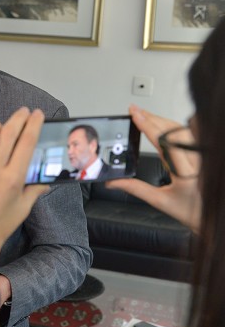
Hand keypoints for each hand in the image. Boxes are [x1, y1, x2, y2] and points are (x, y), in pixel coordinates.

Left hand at [0, 108, 49, 283]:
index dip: (33, 125)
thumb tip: (45, 179)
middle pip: (7, 133)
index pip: (26, 143)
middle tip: (24, 112)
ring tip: (1, 125)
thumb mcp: (23, 208)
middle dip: (18, 119)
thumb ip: (35, 189)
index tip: (38, 114)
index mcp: (12, 178)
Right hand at [106, 105, 200, 232]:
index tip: (135, 114)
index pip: (164, 142)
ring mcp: (203, 156)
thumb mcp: (159, 201)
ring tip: (146, 114)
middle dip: (152, 117)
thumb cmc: (191, 212)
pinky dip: (175, 126)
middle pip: (173, 130)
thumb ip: (135, 188)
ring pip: (184, 129)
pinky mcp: (205, 154)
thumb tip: (113, 182)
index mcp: (185, 174)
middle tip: (135, 110)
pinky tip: (165, 122)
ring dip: (163, 119)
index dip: (148, 125)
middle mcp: (198, 162)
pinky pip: (191, 134)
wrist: (212, 216)